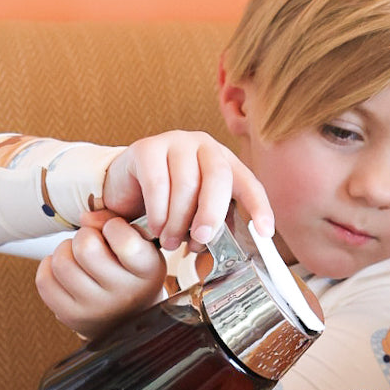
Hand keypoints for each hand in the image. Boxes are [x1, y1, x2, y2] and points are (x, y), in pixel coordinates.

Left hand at [35, 210, 166, 340]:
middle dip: (85, 235)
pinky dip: (50, 266)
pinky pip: (45, 281)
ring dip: (66, 249)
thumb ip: (115, 221)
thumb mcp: (139, 242)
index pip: (125, 242)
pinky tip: (66, 268)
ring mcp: (96, 309)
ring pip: (61, 263)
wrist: (129, 316)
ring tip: (78, 255)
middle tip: (93, 241)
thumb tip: (84, 218)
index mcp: (149, 271)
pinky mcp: (72, 316)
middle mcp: (125, 294)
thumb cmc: (132, 268)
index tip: (115, 231)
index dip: (114, 226)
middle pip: (86, 247)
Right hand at [102, 131, 273, 251]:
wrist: (124, 188)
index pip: (248, 183)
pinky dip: (158, 212)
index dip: (259, 207)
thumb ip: (211, 225)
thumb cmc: (166, 202)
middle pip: (218, 177)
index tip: (266, 232)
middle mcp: (204, 146)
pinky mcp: (147, 147)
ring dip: (178, 221)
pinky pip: (157, 183)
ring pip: (186, 183)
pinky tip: (155, 227)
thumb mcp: (195, 215)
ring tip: (171, 242)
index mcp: (224, 162)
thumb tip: (219, 247)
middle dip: (212, 214)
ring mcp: (175, 142)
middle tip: (201, 239)